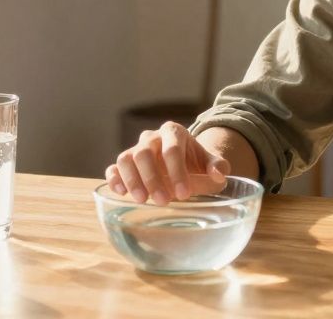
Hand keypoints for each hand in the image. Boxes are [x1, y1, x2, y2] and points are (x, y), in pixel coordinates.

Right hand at [106, 121, 230, 204]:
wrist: (184, 164)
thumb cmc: (197, 164)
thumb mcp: (211, 163)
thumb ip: (218, 167)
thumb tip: (218, 174)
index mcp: (174, 132)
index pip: (172, 149)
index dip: (177, 172)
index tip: (184, 193)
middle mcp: (152, 137)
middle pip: (145, 152)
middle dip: (153, 178)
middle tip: (163, 201)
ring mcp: (136, 149)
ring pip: (126, 158)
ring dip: (132, 179)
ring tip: (142, 200)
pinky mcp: (125, 163)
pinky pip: (114, 167)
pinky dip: (114, 178)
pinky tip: (121, 193)